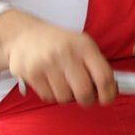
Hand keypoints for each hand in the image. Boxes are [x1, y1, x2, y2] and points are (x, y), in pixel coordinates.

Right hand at [0, 10, 116, 105]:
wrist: (23, 35)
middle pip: (84, 92)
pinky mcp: (32, 74)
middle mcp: (66, 54)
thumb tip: (111, 89)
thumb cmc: (58, 43)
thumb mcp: (81, 45)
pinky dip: (52, 95)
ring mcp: (47, 64)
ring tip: (64, 83)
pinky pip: (49, 97)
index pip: (104, 76)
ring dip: (67, 96)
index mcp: (84, 46)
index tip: (107, 99)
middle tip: (85, 96)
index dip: (108, 93)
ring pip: (65, 98)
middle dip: (87, 99)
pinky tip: (50, 82)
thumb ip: (96, 65)